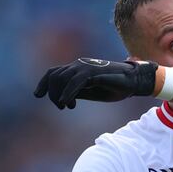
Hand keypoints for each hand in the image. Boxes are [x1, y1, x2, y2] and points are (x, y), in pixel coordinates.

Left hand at [34, 58, 157, 108]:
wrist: (134, 81)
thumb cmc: (115, 87)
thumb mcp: (92, 92)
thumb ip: (77, 92)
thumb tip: (63, 98)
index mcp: (77, 69)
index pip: (53, 73)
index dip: (43, 84)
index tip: (38, 95)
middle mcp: (78, 65)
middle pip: (54, 76)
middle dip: (51, 92)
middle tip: (61, 106)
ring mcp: (86, 67)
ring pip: (62, 78)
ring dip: (59, 94)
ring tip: (64, 106)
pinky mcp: (93, 72)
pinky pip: (75, 81)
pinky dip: (68, 93)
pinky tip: (67, 103)